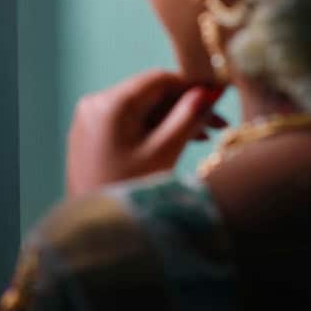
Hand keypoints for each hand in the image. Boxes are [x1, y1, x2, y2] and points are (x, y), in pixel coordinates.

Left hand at [65, 71, 225, 196]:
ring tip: (205, 136)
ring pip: (141, 109)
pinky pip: (128, 123)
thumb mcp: (165, 152)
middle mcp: (95, 104)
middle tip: (219, 123)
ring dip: (172, 119)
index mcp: (110, 103)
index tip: (220, 96)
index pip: (159, 79)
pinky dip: (152, 130)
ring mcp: (90, 120)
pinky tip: (178, 141)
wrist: (93, 231)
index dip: (192, 85)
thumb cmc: (129, 191)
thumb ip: (189, 116)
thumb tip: (210, 89)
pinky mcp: (91, 136)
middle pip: (150, 94)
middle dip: (185, 106)